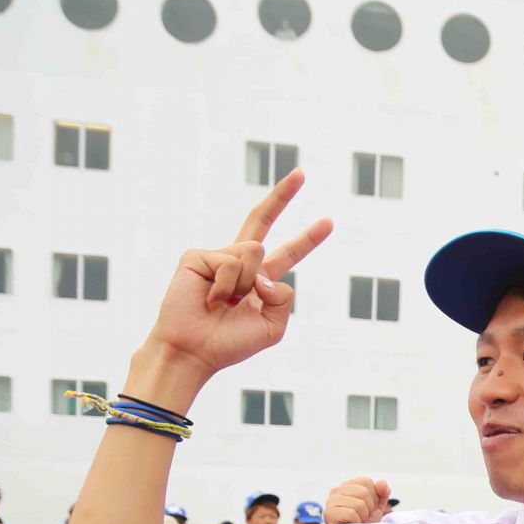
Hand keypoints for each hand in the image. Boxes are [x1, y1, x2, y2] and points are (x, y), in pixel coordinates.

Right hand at [131, 170, 331, 403]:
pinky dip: (226, 286)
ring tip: (224, 303)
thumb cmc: (230, 343)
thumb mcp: (273, 327)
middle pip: (262, 221)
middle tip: (302, 172)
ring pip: (256, 250)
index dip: (309, 238)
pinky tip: (209, 299)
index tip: (329, 221)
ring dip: (246, 284)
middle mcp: (240, 263)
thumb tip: (265, 271)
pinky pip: (231, 261)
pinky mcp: (198, 255)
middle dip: (283, 195)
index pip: (289, 253)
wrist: (194, 350)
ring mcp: (218, 256)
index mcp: (261, 281)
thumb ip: (283, 298)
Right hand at [324, 476, 391, 523]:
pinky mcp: (329, 513)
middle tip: (363, 517)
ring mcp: (331, 501)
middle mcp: (337, 490)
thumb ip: (382, 494)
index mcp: (348, 486)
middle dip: (369, 508)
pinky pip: (351, 513)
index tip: (369, 508)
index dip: (373, 497)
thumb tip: (383, 483)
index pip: (366, 482)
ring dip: (363, 516)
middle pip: (363, 492)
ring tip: (357, 522)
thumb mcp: (376, 507)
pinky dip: (356, 522)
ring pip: (359, 503)